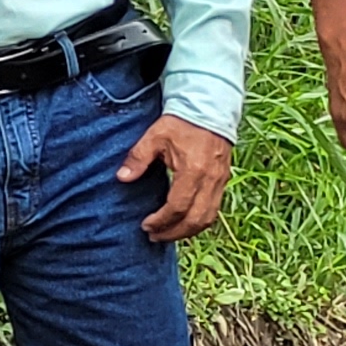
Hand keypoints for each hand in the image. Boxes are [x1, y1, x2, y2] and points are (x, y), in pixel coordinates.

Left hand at [120, 115, 233, 242]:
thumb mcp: (155, 136)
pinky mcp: (223, 181)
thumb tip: (122, 177)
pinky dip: (198, 221)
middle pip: (194, 220)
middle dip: (173, 233)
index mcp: (193, 170)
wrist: (210, 109)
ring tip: (168, 233)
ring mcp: (220, 182)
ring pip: (207, 219)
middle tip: (154, 236)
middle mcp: (210, 180)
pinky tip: (183, 222)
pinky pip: (213, 210)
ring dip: (187, 231)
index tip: (145, 225)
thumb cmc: (181, 122)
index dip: (161, 221)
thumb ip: (138, 158)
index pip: (177, 207)